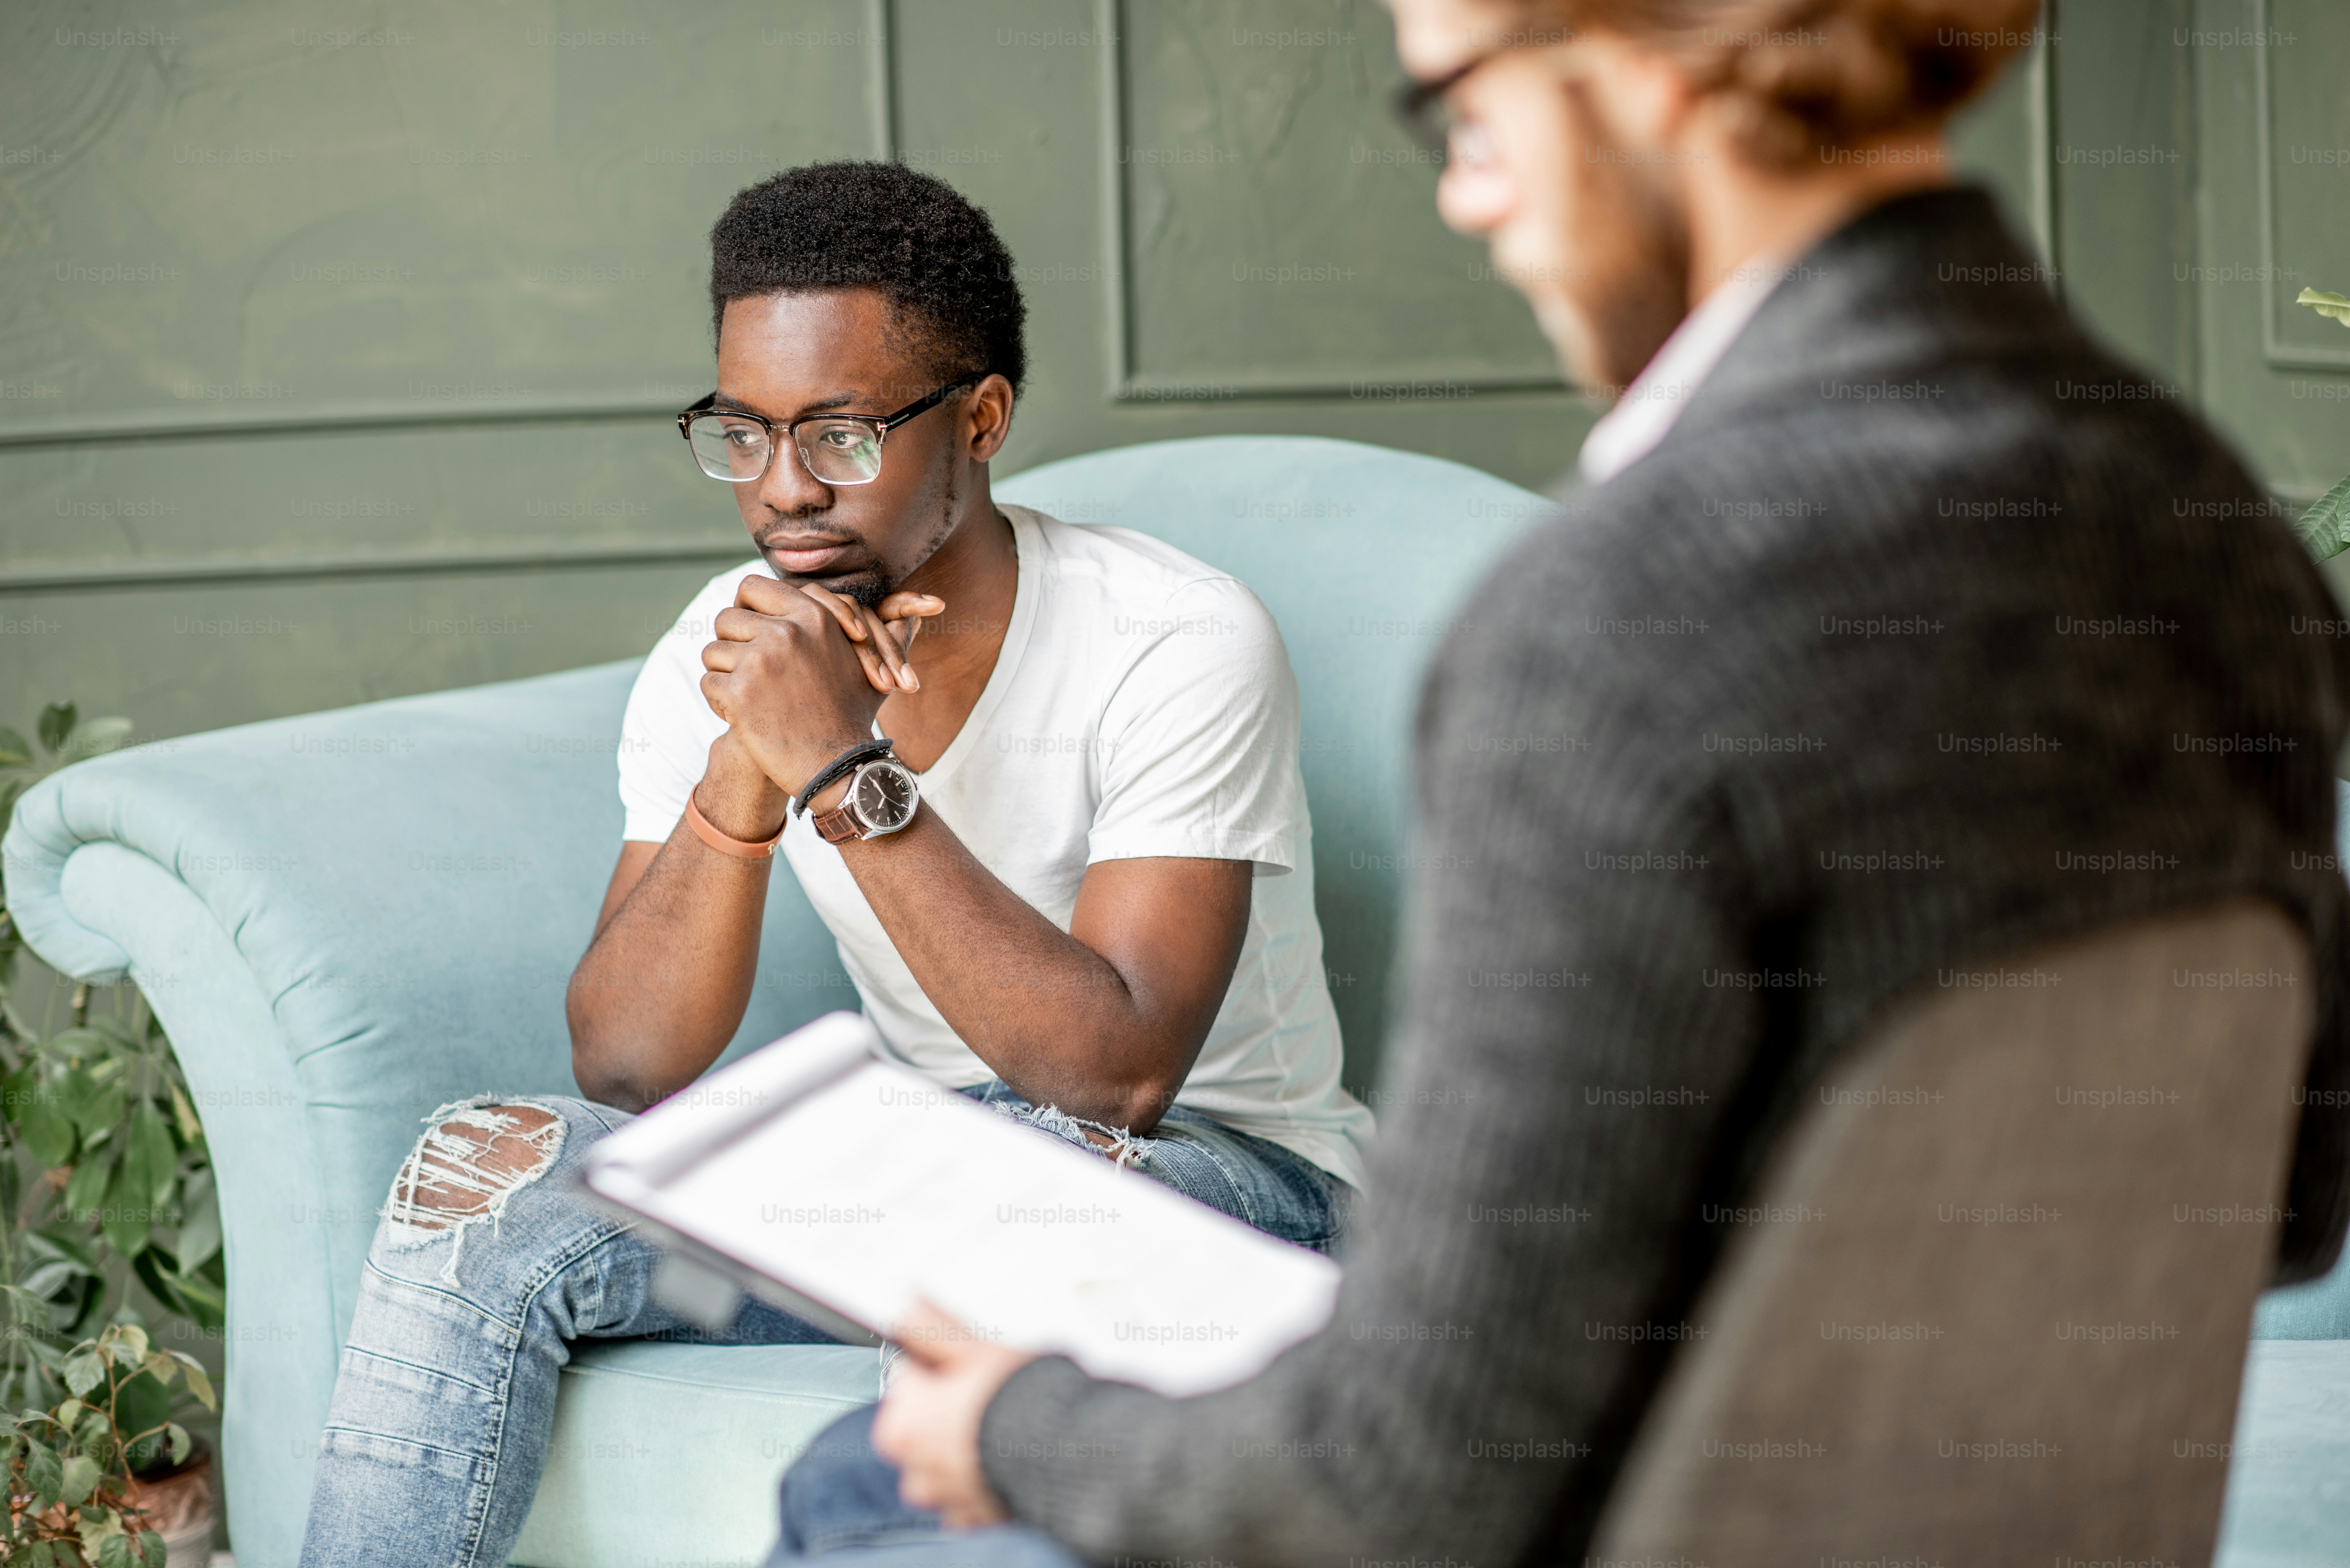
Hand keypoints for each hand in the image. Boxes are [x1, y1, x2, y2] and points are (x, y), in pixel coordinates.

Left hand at [700, 577, 940, 798]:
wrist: (841, 769)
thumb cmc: (853, 717)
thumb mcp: (874, 667)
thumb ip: (890, 630)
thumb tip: (928, 607)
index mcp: (813, 615)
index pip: (751, 586)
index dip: (744, 608)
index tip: (749, 631)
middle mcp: (786, 631)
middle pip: (727, 618)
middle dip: (731, 644)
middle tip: (742, 669)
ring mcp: (761, 661)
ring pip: (713, 651)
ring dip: (724, 675)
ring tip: (747, 697)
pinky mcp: (740, 693)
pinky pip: (708, 683)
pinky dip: (719, 702)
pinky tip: (743, 717)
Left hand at [871, 1299, 1035, 1528]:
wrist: (1069, 1456)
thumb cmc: (1020, 1403)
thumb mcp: (974, 1350)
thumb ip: (932, 1326)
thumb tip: (905, 1305)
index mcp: (902, 1424)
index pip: (911, 1378)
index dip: (946, 1365)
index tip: (973, 1366)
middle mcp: (912, 1469)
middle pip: (925, 1422)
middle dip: (952, 1408)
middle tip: (992, 1395)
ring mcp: (943, 1498)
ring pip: (946, 1459)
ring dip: (967, 1445)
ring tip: (1006, 1427)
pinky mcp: (973, 1518)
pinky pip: (969, 1491)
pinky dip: (983, 1476)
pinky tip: (1008, 1457)